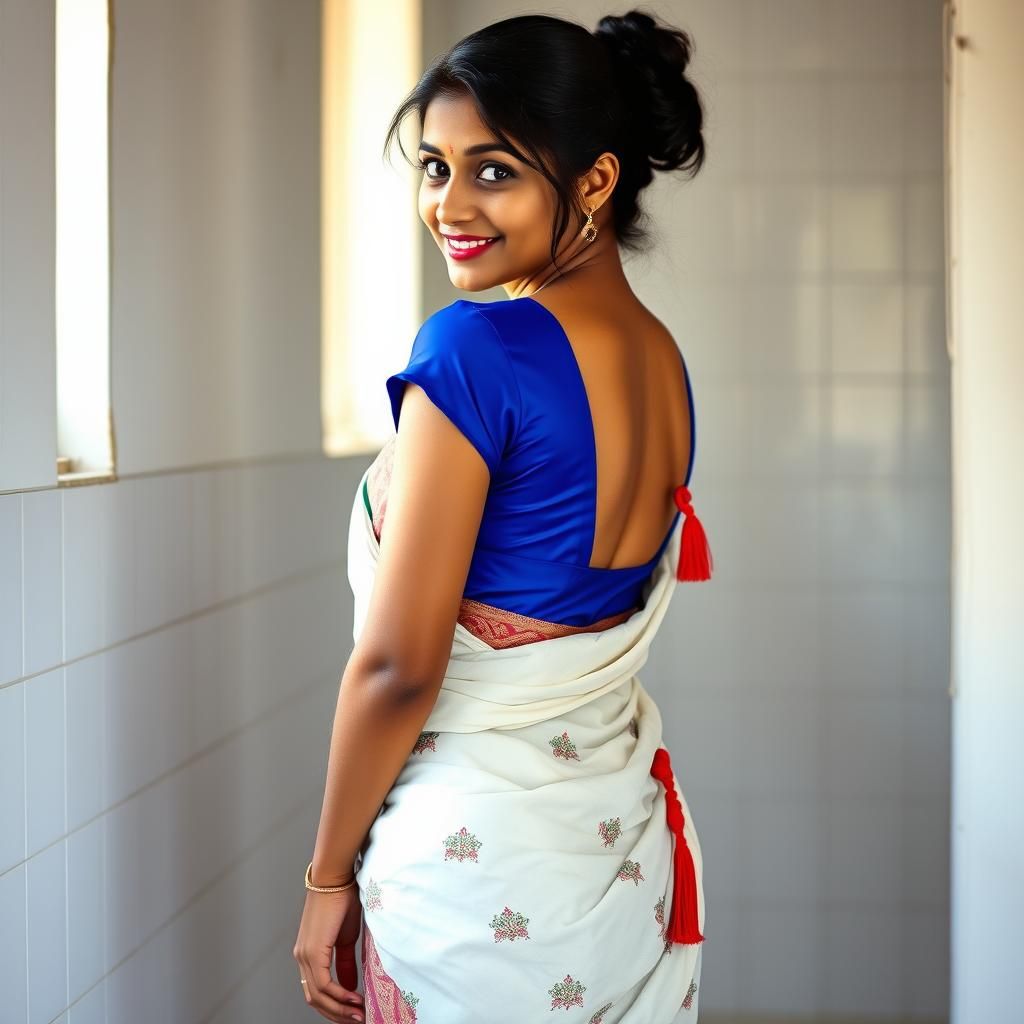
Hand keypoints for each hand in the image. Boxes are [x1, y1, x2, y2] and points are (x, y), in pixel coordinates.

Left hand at [293, 881, 365, 1021]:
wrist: (336, 878)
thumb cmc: (342, 900)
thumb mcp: (346, 938)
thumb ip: (345, 964)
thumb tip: (350, 987)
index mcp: (308, 953)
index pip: (317, 990)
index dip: (334, 1006)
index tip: (354, 1012)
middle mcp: (301, 957)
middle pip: (315, 998)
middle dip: (337, 1013)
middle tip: (358, 1020)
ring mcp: (304, 955)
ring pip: (318, 996)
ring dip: (339, 1009)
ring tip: (359, 1014)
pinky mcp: (312, 951)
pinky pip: (324, 984)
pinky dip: (339, 996)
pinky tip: (355, 998)